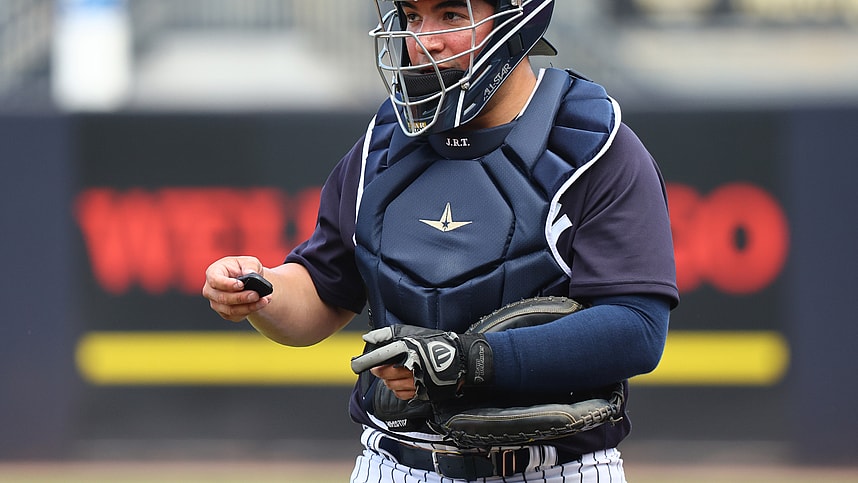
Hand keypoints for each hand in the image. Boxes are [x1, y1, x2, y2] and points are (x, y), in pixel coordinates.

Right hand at [202, 256, 271, 321]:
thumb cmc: (245, 268)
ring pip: (230, 310)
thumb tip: (250, 273)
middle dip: (241, 298)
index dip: (227, 284)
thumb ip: (250, 266)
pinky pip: (236, 316)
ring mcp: (216, 303)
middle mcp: (211, 290)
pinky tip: (261, 304)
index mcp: (213, 272)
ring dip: (249, 306)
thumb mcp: (250, 262)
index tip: (242, 285)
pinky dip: (250, 310)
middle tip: (256, 295)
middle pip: (222, 298)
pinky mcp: (224, 313)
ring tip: (264, 300)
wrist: (249, 281)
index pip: (215, 280)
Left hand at [352, 325, 493, 400]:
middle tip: (380, 368)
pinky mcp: (424, 392)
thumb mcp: (413, 333)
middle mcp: (412, 368)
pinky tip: (402, 384)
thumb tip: (368, 337)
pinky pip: (404, 395)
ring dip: (390, 381)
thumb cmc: (437, 343)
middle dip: (380, 371)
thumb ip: (389, 334)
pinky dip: (399, 391)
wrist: (462, 359)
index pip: (382, 360)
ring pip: (393, 386)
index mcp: (408, 352)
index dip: (371, 363)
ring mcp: (418, 382)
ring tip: (394, 374)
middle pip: (386, 374)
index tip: (362, 364)